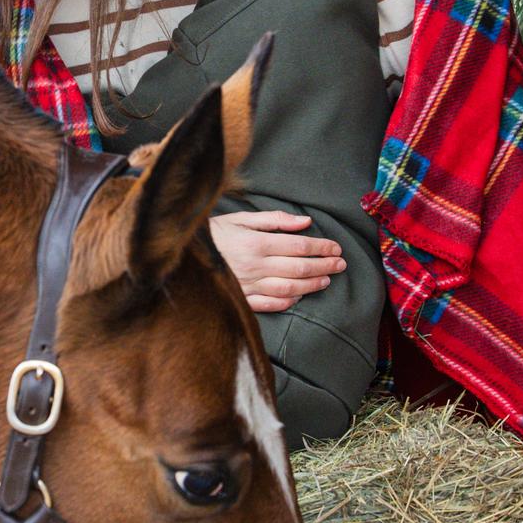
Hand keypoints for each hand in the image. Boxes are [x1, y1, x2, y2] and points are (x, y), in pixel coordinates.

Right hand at [209, 210, 345, 313]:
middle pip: (299, 268)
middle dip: (324, 265)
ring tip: (326, 280)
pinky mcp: (240, 299)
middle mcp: (255, 265)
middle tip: (340, 264)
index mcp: (256, 242)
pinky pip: (269, 304)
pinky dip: (287, 301)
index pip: (299, 246)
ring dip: (311, 285)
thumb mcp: (242, 218)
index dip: (321, 247)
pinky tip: (298, 296)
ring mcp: (248, 285)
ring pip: (289, 288)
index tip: (336, 248)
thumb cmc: (213, 234)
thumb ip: (275, 220)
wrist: (181, 255)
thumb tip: (305, 221)